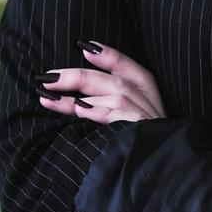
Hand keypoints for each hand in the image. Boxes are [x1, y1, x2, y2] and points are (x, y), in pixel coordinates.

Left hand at [34, 41, 167, 123]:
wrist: (163, 165)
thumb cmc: (145, 136)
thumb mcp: (139, 112)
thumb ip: (115, 97)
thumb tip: (79, 95)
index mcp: (146, 88)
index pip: (126, 65)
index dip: (106, 55)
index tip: (83, 47)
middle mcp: (145, 98)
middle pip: (110, 80)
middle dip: (76, 76)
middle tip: (48, 78)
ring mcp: (142, 113)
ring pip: (109, 96)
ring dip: (75, 98)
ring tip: (48, 98)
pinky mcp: (137, 128)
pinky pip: (115, 116)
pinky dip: (97, 112)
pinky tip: (79, 110)